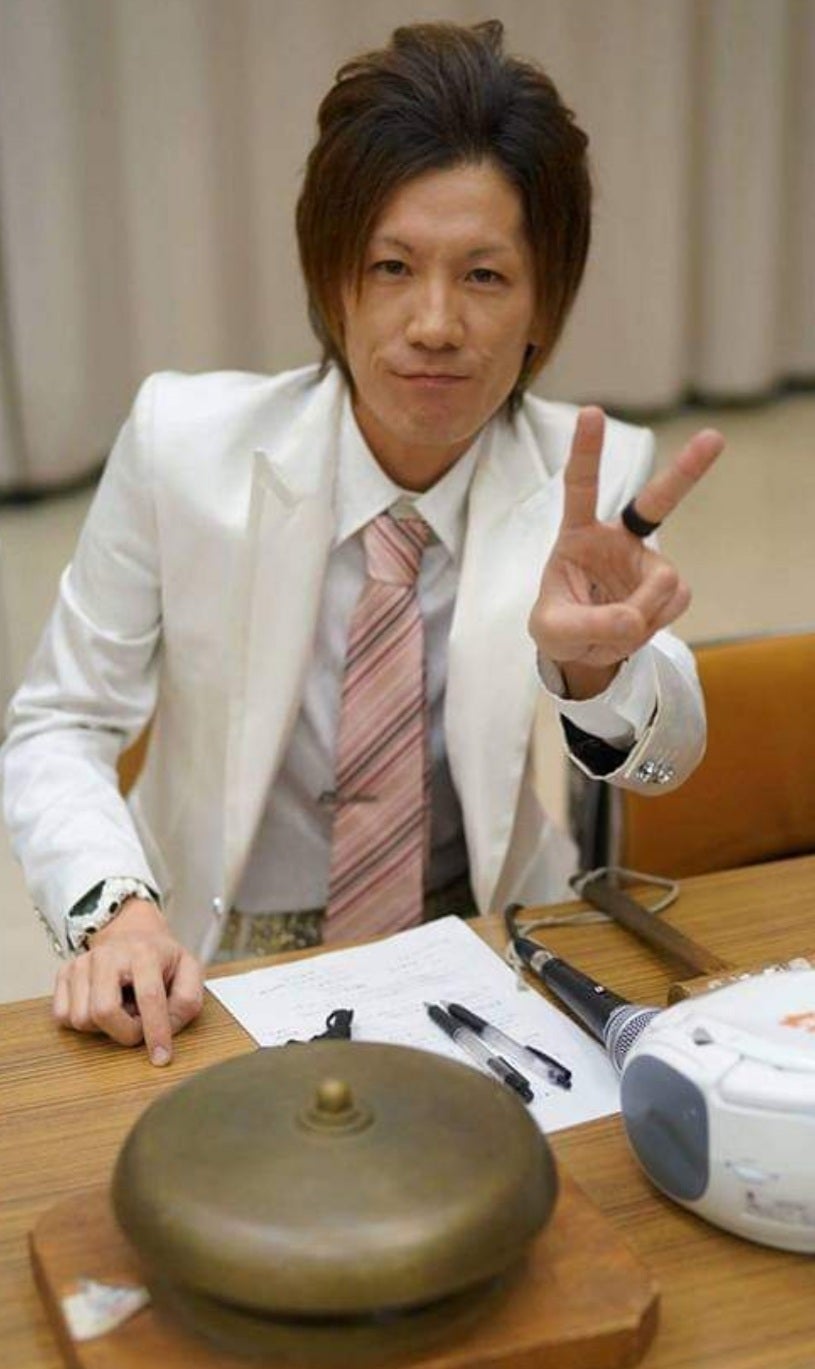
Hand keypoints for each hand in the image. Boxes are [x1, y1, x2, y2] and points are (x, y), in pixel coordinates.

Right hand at [53, 898, 203, 1064]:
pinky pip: (63, 1017)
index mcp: (144, 952)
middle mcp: (107, 955)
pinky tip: (104, 1008)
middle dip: (124, 1032)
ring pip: (81, 1019)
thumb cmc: (161, 959)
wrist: (131, 934)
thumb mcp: (189, 971)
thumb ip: (187, 1000)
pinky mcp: (64, 973)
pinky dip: (85, 1023)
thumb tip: (168, 1028)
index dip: (156, 1031)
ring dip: (105, 1027)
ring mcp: (81, 963)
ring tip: (122, 1010)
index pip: (149, 997)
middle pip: (104, 1011)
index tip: (161, 1057)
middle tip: (139, 1027)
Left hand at [529, 407, 723, 698]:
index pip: (582, 487)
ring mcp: (647, 561)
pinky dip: (655, 623)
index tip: (591, 411)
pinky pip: (675, 602)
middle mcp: (618, 540)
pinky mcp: (668, 586)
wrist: (583, 650)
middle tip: (714, 438)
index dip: (586, 451)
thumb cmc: (558, 626)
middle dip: (687, 470)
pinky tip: (636, 625)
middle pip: (657, 500)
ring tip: (615, 626)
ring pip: (664, 581)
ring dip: (643, 611)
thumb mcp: (553, 631)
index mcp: (579, 534)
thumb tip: (633, 618)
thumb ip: (585, 625)